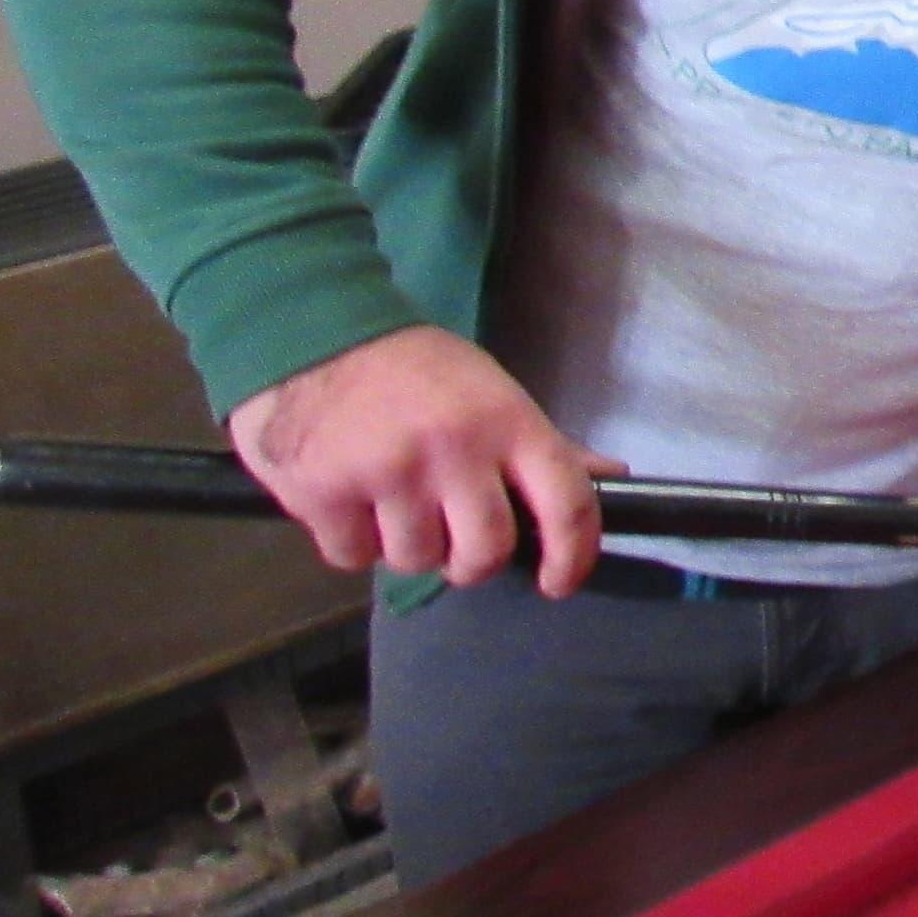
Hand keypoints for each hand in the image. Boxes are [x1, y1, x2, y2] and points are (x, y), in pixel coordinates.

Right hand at [224, 326, 618, 594]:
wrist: (307, 335)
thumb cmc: (411, 369)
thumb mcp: (490, 392)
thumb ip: (542, 445)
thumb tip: (610, 476)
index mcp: (507, 421)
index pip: (568, 503)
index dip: (573, 556)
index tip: (559, 581)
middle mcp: (454, 451)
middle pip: (487, 551)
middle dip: (471, 560)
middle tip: (452, 536)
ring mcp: (389, 474)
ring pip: (417, 561)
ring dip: (407, 546)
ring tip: (391, 500)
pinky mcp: (326, 495)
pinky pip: (354, 557)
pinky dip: (352, 541)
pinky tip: (348, 497)